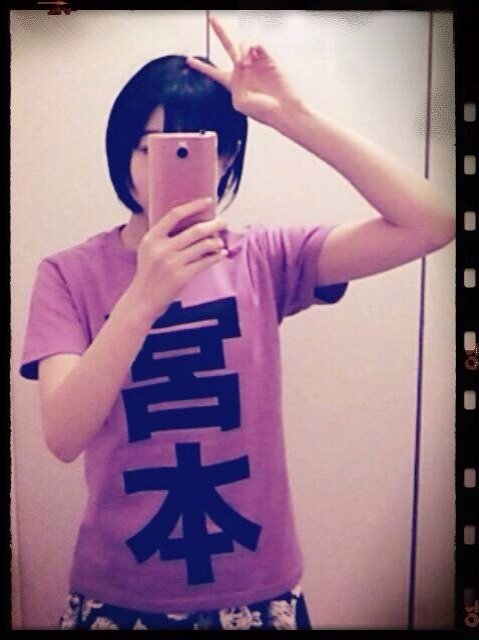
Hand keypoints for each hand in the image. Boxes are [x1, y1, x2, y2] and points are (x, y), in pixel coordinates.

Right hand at [129, 197, 227, 320]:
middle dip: (214, 224)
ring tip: (220, 243)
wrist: (142, 300)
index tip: (208, 201)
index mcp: (151, 238)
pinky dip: (216, 257)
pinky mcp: (181, 277)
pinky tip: (221, 254)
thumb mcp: (148, 250)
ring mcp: (172, 263)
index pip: (174, 214)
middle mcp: (161, 249)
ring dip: (216, 243)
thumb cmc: (149, 274)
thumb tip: (190, 221)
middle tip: (223, 222)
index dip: (193, 205)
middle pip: (195, 230)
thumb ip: (163, 236)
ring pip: (203, 246)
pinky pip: (205, 262)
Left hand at [185, 16, 300, 126]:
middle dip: (220, 32)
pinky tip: (252, 58)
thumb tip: (240, 62)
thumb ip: (232, 84)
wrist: (283, 109)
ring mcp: (255, 63)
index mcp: (233, 83)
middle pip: (228, 47)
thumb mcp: (239, 103)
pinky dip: (252, 48)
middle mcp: (243, 70)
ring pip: (242, 45)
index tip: (189, 60)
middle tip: (212, 20)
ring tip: (245, 63)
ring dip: (241, 51)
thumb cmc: (263, 111)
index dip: (200, 67)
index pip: (213, 72)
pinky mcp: (267, 59)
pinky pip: (256, 45)